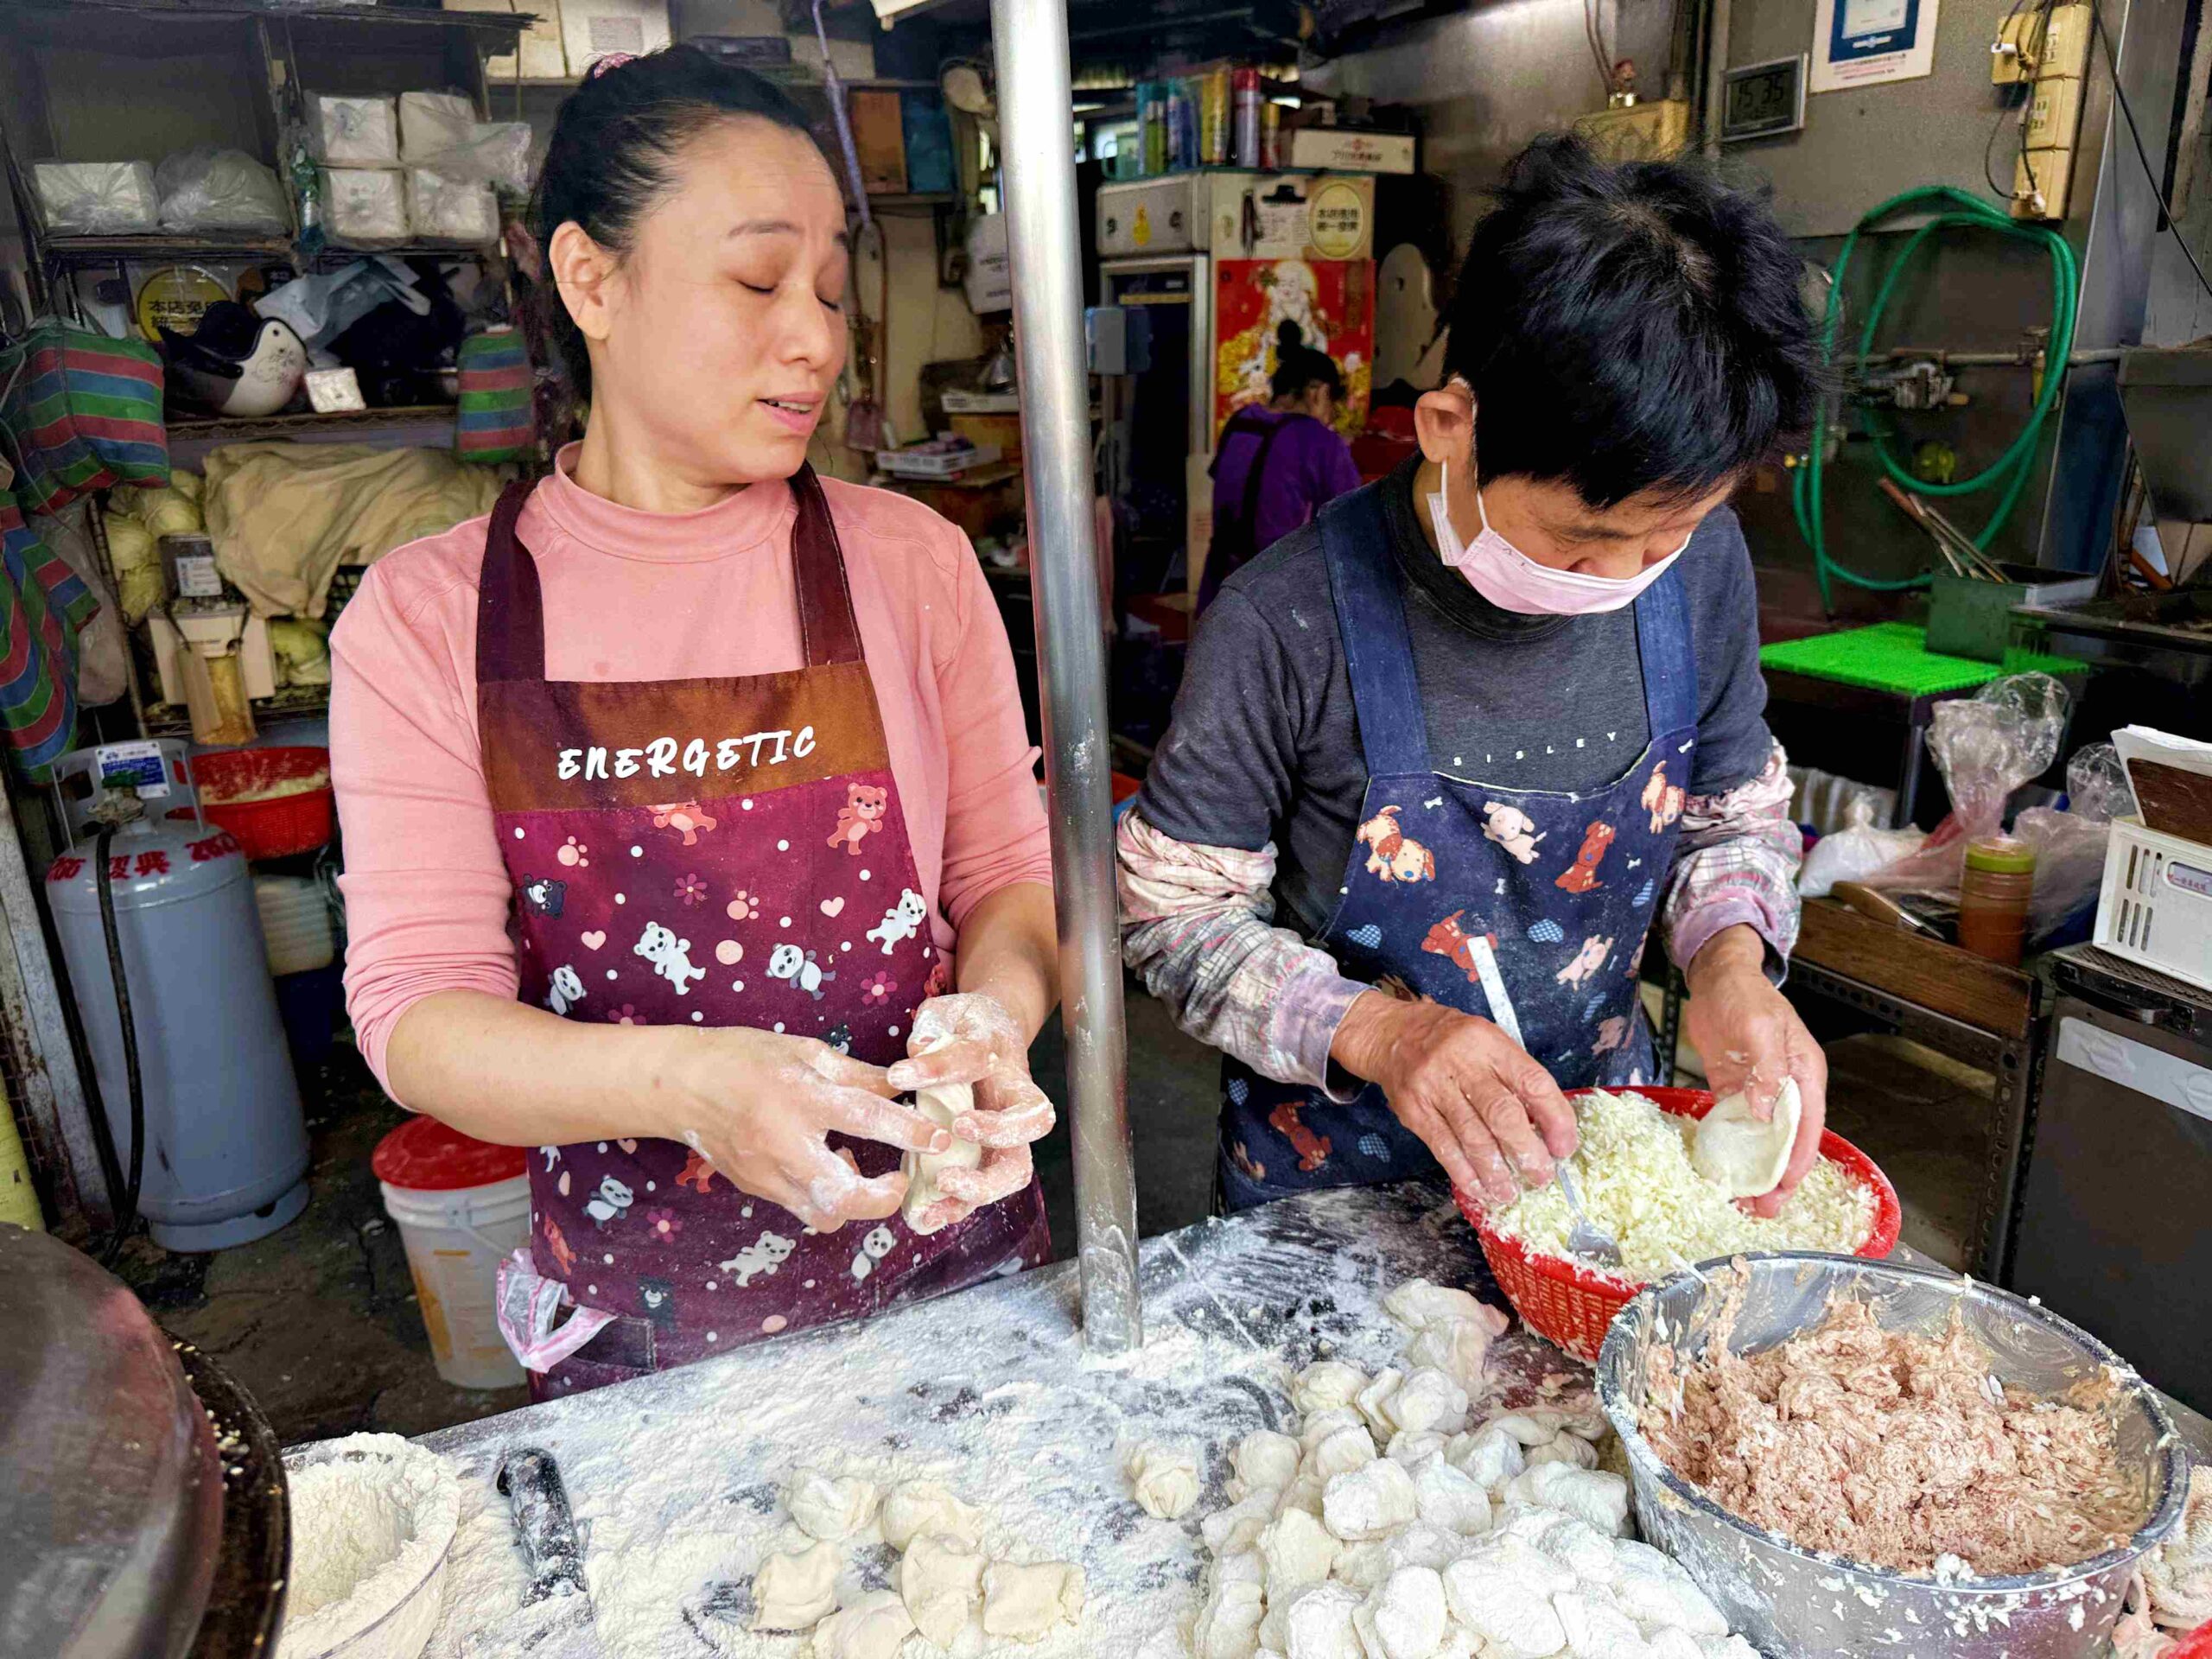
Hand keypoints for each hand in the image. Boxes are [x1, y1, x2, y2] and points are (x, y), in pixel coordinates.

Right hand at [666, 1028, 950, 1232]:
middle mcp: (784, 1143)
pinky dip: (825, 1196)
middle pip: (845, 1195)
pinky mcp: (757, 1189)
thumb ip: (857, 1075)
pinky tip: (826, 1165)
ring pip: (825, 1213)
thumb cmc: (745, 1057)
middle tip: (900, 1179)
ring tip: (859, 1169)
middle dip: (884, 1198)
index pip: (867, 1118)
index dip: (910, 1131)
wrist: (680, 1085)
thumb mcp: (805, 1052)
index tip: (940, 1140)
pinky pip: (803, 1207)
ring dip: (854, 1202)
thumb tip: (902, 1088)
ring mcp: (767, 1174)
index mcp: (801, 1097)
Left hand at [886, 991, 1054, 1232]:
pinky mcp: (986, 1157)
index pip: (976, 1056)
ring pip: (1015, 1167)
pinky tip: (923, 1214)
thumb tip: (917, 1052)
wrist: (989, 1033)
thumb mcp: (945, 1015)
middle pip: (1031, 1122)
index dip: (941, 1068)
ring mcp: (1004, 1131)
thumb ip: (932, 1031)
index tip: (902, 1074)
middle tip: (955, 1134)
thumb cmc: (966, 1026)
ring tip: (939, 1193)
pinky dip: (957, 1207)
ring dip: (981, 1187)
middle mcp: (1012, 1095)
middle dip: (997, 1137)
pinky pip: (983, 1188)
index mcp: (998, 1053)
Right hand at [1331, 991, 1577, 1204]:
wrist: (1393, 1034)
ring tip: (1510, 1193)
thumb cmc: (1453, 1042)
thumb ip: (1514, 1078)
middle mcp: (1463, 1063)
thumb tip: (1546, 1129)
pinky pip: (1443, 1147)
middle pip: (1502, 1113)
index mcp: (1491, 1044)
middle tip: (1541, 1177)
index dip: (1555, 1118)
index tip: (1565, 1147)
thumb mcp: (1489, 1042)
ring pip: (1471, 1136)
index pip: (1532, 1082)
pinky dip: (1463, 1171)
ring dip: (1495, 1171)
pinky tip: (1478, 1188)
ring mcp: (1434, 1087)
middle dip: (1526, 1151)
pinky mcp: (1414, 1110)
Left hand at [1683, 926, 1827, 1216]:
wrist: (1716, 978)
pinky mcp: (1734, 1092)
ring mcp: (1760, 1093)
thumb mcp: (1758, 1027)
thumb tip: (1767, 1112)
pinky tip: (1722, 1172)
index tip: (1785, 1186)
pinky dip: (1732, 1151)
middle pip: (1788, 1141)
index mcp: (1805, 1075)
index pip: (1809, 1126)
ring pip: (1763, 1141)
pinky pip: (1736, 1128)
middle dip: (1779, 1176)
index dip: (1799, 1159)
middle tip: (1763, 1208)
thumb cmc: (1744, 996)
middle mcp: (1787, 1089)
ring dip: (1755, 1169)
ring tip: (1743, 1201)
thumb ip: (1767, 1070)